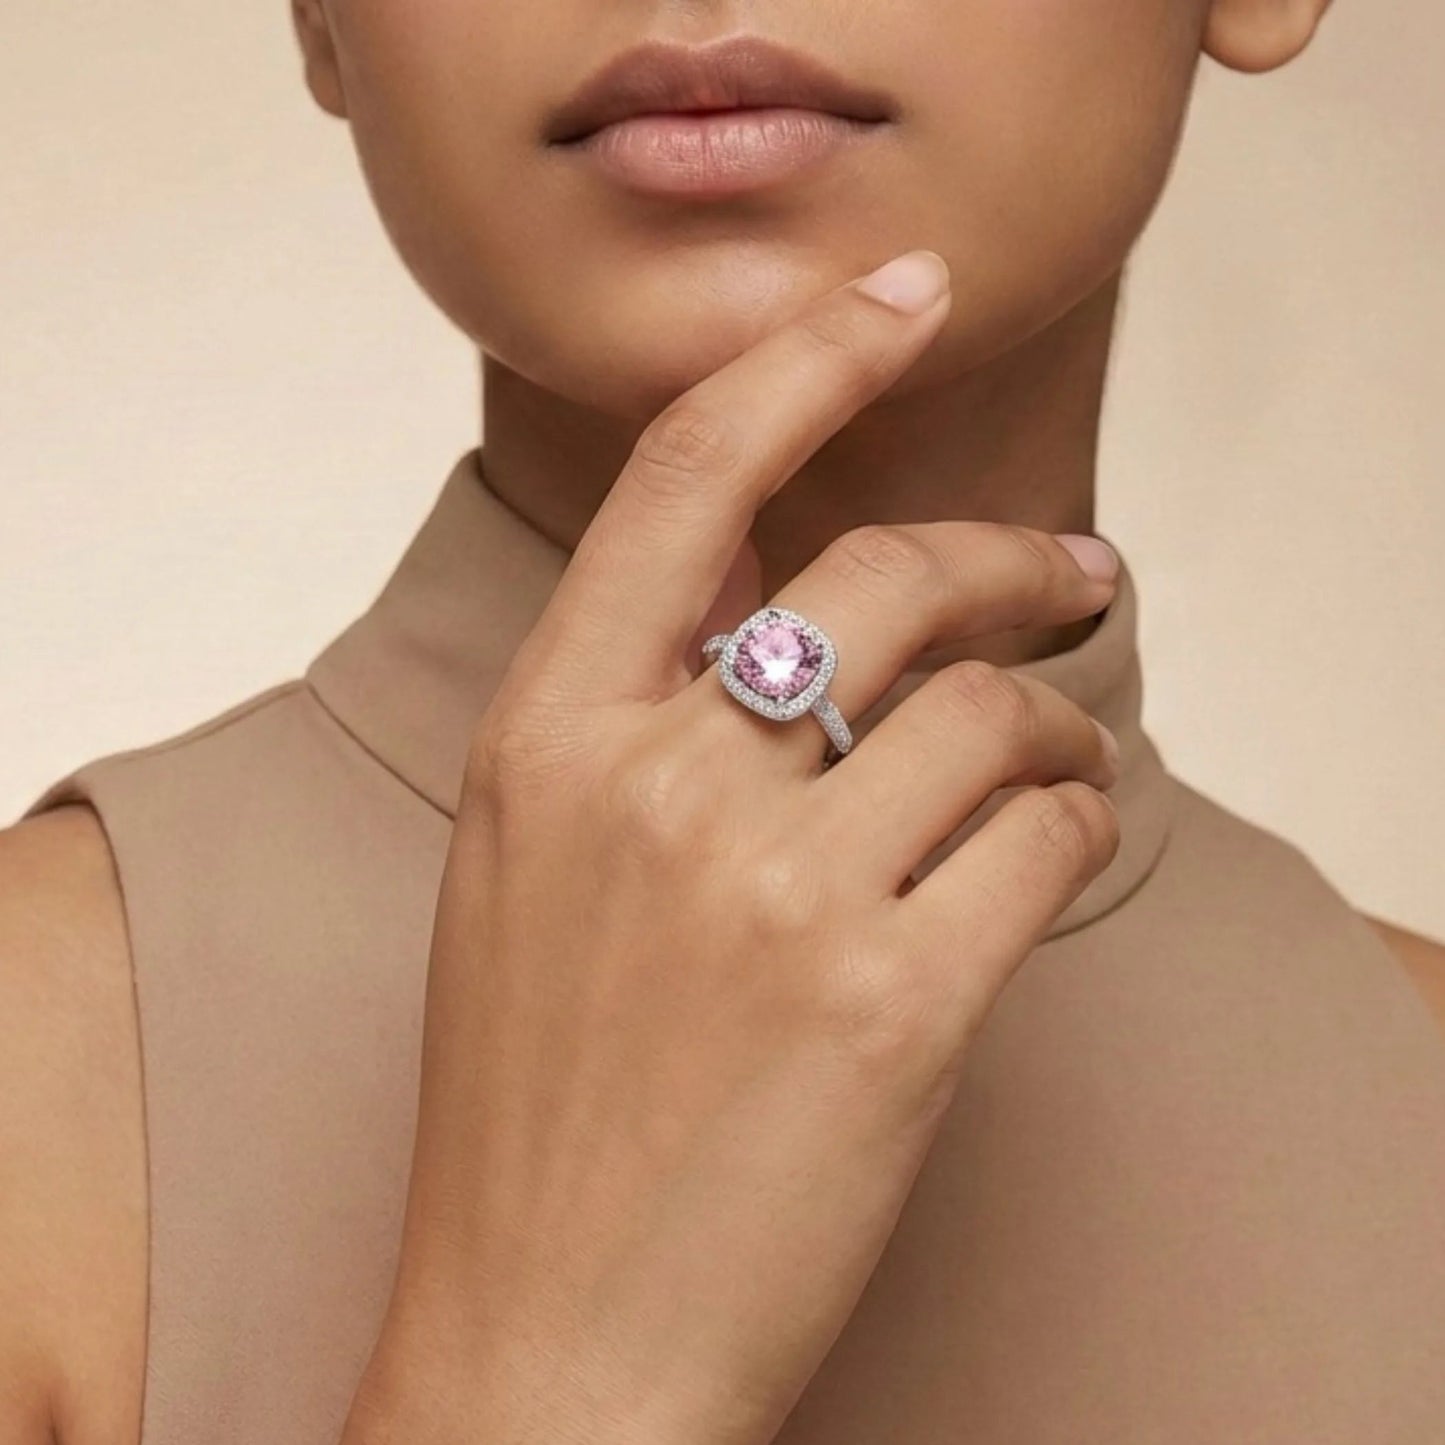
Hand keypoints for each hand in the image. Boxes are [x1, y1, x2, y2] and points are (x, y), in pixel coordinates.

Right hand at [347, 250, 1120, 1444]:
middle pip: (888, 580)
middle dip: (1008, 560)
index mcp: (546, 742)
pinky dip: (1074, 828)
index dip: (801, 360)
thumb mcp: (531, 872)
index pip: (683, 485)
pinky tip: (1051, 851)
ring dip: (1055, 725)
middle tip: (1072, 576)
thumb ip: (633, 719)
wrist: (548, 1340)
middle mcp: (657, 789)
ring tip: (1060, 757)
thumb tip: (772, 592)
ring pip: (990, 716)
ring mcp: (775, 895)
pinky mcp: (894, 1006)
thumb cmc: (536, 1111)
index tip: (895, 295)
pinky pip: (1043, 840)